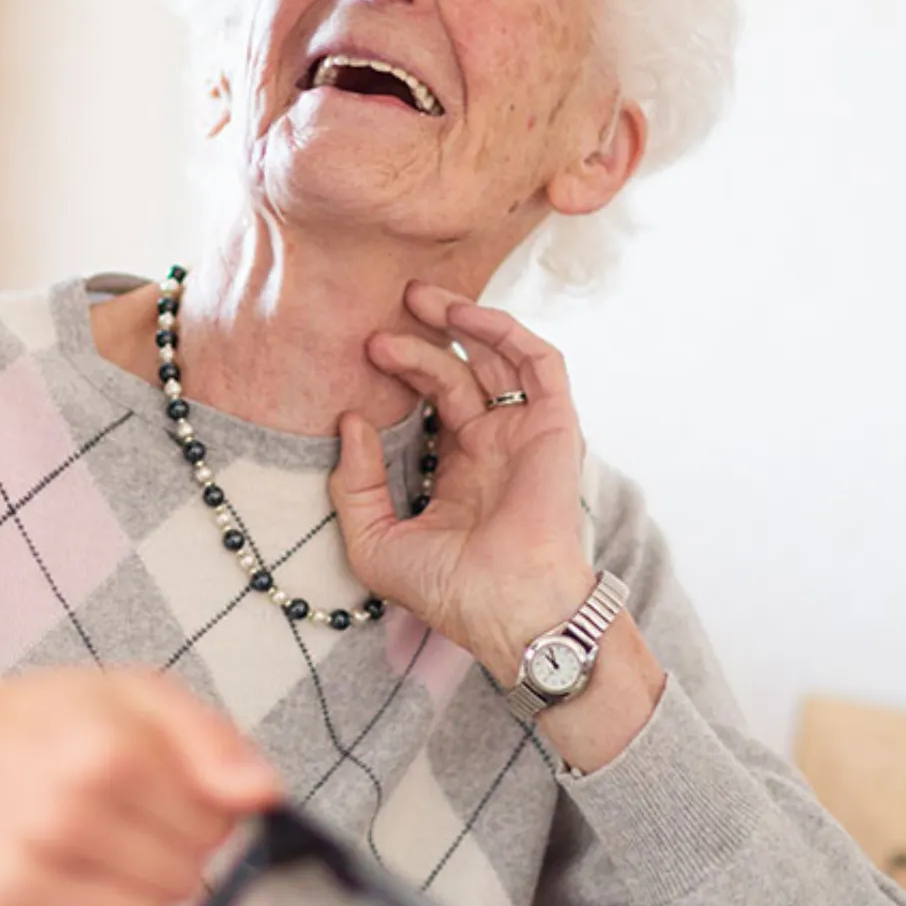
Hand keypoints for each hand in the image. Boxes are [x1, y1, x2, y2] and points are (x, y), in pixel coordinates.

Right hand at [0, 669, 280, 905]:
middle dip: (181, 861)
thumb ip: (208, 739)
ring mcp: (21, 875)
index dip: (212, 819)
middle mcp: (60, 818)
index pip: (215, 828)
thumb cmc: (45, 723)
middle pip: (185, 882)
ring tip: (122, 871)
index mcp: (103, 753)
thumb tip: (263, 793)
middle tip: (146, 835)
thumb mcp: (133, 696)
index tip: (182, 805)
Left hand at [330, 281, 596, 682]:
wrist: (508, 609)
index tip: (359, 356)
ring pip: (497, 357)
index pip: (430, 403)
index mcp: (459, 471)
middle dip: (420, 340)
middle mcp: (494, 446)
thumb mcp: (374, 541)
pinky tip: (463, 317)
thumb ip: (353, 484)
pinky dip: (506, 331)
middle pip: (458, 371)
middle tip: (378, 320)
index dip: (399, 372)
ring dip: (461, 321)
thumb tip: (349, 420)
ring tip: (415, 297)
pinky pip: (540, 363)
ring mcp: (525, 434)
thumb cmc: (448, 591)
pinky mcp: (556, 426)